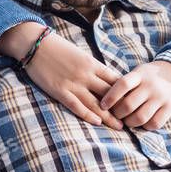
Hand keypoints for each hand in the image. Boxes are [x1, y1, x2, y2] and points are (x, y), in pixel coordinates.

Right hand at [0, 22, 122, 129]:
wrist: (36, 44)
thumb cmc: (59, 49)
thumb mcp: (81, 55)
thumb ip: (93, 68)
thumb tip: (107, 79)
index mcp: (93, 64)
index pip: (115, 80)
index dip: (126, 93)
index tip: (134, 103)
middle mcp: (86, 74)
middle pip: (110, 94)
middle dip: (122, 107)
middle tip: (132, 119)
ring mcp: (73, 83)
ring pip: (96, 103)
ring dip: (109, 116)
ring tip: (119, 126)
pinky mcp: (60, 90)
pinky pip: (76, 105)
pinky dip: (87, 115)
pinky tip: (97, 122)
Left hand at [99, 60, 170, 129]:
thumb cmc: (150, 76)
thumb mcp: (139, 73)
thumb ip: (125, 84)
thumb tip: (105, 102)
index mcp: (140, 74)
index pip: (122, 84)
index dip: (111, 96)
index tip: (103, 106)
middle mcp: (151, 85)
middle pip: (129, 105)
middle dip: (118, 114)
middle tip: (116, 116)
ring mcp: (162, 96)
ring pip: (140, 117)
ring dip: (130, 123)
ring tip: (128, 121)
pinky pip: (154, 123)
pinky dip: (145, 126)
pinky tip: (143, 122)